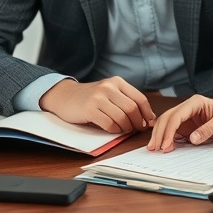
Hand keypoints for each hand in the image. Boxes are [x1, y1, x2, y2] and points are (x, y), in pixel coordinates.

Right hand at [40, 77, 154, 133]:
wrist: (64, 96)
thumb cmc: (90, 98)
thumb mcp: (109, 92)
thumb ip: (126, 101)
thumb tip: (148, 118)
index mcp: (117, 82)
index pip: (140, 98)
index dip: (147, 113)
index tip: (148, 123)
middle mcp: (109, 87)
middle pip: (132, 109)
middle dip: (137, 122)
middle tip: (135, 129)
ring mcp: (98, 98)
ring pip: (121, 117)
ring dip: (126, 128)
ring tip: (124, 130)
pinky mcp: (89, 109)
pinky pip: (109, 124)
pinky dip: (114, 130)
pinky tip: (113, 130)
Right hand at [147, 95, 212, 151]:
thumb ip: (208, 129)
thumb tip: (192, 139)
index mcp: (196, 102)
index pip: (177, 115)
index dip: (169, 130)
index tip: (165, 144)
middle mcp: (188, 108)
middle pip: (167, 118)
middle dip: (160, 133)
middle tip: (155, 149)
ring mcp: (186, 116)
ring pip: (167, 123)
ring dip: (159, 135)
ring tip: (154, 149)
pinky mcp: (187, 125)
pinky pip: (173, 131)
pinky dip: (166, 138)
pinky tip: (163, 147)